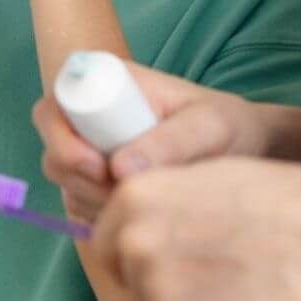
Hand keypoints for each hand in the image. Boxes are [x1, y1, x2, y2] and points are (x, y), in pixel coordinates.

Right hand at [30, 61, 277, 221]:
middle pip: (53, 151)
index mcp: (107, 84)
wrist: (247, 152)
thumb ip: (171, 142)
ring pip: (65, 183)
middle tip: (123, 195)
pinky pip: (80, 206)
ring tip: (146, 201)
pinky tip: (140, 212)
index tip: (98, 168)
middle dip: (80, 181)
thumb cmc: (229, 127)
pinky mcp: (98, 182)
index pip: (53, 107)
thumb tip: (119, 170)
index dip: (63, 141)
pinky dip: (103, 216)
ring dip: (95, 201)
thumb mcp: (210, 127)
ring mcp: (91, 150)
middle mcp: (90, 117)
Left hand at [87, 157, 300, 300]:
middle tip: (212, 285)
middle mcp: (134, 247)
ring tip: (241, 299)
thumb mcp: (205, 178)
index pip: (105, 246)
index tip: (166, 266)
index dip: (136, 260)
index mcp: (132, 199)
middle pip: (127, 285)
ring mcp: (159, 298)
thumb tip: (128, 240)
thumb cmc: (287, 204)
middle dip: (158, 290)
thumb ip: (158, 208)